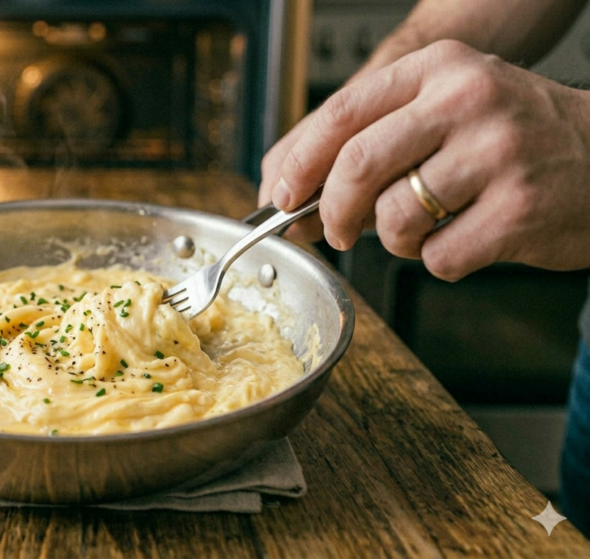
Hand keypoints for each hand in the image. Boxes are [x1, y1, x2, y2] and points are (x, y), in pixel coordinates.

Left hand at [259, 39, 589, 280]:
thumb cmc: (513, 138)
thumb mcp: (445, 112)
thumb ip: (371, 142)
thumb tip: (286, 195)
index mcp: (439, 68)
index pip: (342, 113)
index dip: (300, 161)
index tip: (282, 193)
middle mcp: (467, 100)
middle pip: (357, 165)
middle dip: (333, 210)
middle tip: (338, 230)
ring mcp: (497, 153)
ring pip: (394, 218)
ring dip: (394, 240)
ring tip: (424, 228)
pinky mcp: (519, 209)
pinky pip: (438, 257)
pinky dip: (438, 260)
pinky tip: (466, 238)